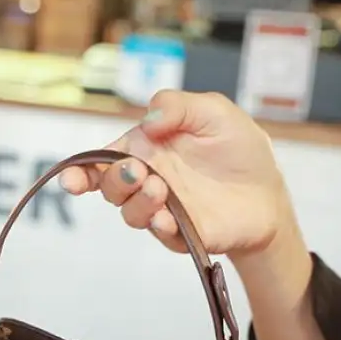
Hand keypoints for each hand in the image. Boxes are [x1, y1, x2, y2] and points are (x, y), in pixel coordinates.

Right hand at [61, 89, 297, 262]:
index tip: (71, 179)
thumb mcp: (213, 111)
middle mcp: (147, 180)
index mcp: (145, 149)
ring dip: (137, 201)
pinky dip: (158, 225)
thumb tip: (147, 121)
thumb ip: (177, 106)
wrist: (269, 191)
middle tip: (138, 172)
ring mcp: (161, 209)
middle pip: (108, 186)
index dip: (80, 170)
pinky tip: (168, 216)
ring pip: (129, 212)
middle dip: (113, 180)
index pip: (102, 159)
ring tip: (160, 190)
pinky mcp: (180, 233)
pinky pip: (159, 233)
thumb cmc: (237, 149)